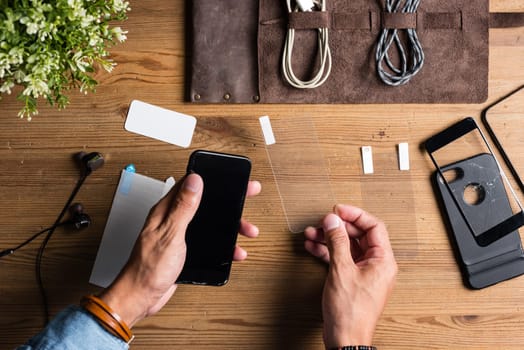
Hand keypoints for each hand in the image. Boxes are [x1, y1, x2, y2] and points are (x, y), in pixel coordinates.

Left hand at [99, 173, 260, 327]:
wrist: (141, 297)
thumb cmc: (148, 268)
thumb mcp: (170, 233)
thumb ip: (183, 207)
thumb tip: (194, 181)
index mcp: (166, 210)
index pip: (191, 185)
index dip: (211, 178)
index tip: (230, 175)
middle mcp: (172, 219)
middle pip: (205, 202)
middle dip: (228, 201)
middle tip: (246, 195)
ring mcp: (179, 234)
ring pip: (209, 223)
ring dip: (229, 226)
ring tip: (246, 229)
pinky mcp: (184, 249)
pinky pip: (208, 241)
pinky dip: (223, 245)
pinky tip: (232, 250)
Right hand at [304, 204, 396, 347]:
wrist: (345, 338)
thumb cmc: (351, 313)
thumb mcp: (342, 270)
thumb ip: (337, 242)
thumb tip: (333, 221)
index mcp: (383, 261)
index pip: (373, 227)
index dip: (355, 215)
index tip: (338, 210)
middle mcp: (376, 265)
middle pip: (358, 235)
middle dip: (337, 227)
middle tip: (322, 223)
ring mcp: (364, 273)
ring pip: (347, 246)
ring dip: (329, 239)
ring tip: (311, 234)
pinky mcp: (352, 280)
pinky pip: (341, 258)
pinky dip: (327, 252)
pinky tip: (313, 247)